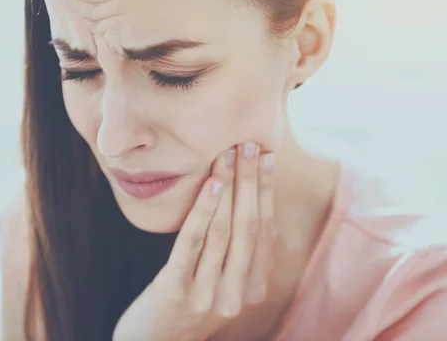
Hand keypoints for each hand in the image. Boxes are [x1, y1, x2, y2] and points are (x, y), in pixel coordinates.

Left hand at [113, 142, 276, 340]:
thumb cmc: (190, 301)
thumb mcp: (224, 281)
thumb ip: (245, 252)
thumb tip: (266, 209)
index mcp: (255, 288)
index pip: (265, 229)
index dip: (267, 190)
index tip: (268, 155)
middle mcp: (238, 294)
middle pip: (249, 226)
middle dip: (251, 181)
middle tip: (250, 144)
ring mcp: (209, 295)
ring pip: (225, 231)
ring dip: (229, 187)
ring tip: (229, 154)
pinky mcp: (178, 292)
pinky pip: (194, 243)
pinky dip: (204, 210)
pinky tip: (211, 183)